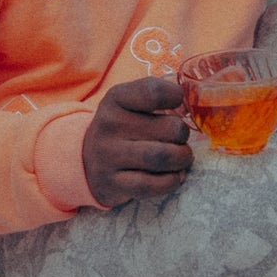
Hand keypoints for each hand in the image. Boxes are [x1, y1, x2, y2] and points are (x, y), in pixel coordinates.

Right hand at [82, 78, 192, 207]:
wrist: (86, 161)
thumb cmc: (122, 128)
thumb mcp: (129, 102)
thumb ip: (158, 95)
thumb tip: (191, 102)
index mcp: (116, 98)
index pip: (154, 91)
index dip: (176, 97)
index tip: (179, 104)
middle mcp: (110, 124)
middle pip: (170, 128)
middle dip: (183, 135)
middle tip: (179, 139)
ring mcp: (109, 155)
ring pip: (163, 157)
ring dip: (182, 158)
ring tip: (181, 158)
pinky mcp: (113, 183)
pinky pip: (153, 185)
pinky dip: (172, 181)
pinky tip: (173, 176)